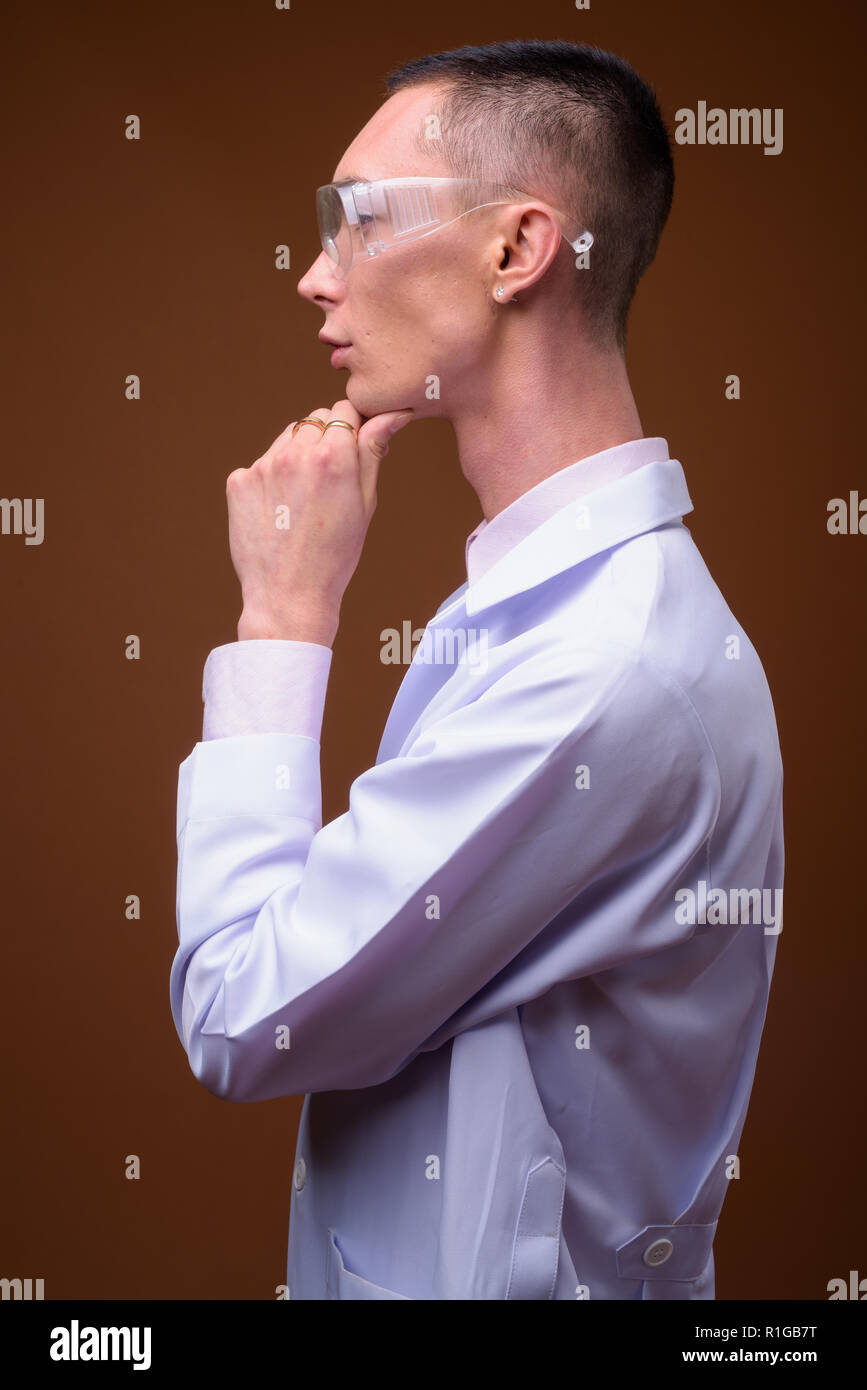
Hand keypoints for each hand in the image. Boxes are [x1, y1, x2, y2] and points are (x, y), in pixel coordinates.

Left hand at [227, 399, 412, 643]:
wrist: (289, 596)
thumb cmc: (335, 556)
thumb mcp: (365, 503)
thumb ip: (373, 451)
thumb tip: (391, 413)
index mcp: (334, 456)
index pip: (343, 411)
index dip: (350, 430)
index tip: (351, 454)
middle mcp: (295, 453)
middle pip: (314, 420)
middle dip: (324, 440)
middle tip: (328, 484)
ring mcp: (262, 466)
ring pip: (287, 439)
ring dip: (297, 456)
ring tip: (302, 500)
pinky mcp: (238, 481)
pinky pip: (261, 464)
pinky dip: (271, 478)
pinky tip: (280, 510)